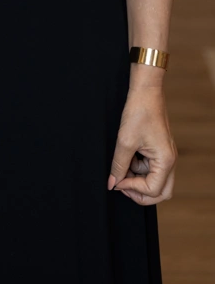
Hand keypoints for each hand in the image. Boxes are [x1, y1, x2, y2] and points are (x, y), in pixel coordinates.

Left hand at [108, 85, 176, 204]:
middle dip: (140, 193)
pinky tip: (127, 157)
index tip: (116, 181)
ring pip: (155, 181)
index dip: (132, 189)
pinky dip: (138, 168)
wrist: (145, 91)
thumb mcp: (125, 141)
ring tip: (122, 167)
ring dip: (138, 179)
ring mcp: (165, 156)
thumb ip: (118, 165)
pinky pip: (151, 168)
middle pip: (160, 192)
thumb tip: (112, 184)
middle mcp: (170, 161)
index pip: (153, 190)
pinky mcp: (159, 150)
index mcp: (165, 161)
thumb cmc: (139, 112)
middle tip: (121, 184)